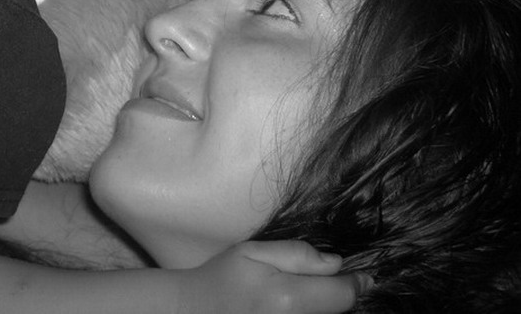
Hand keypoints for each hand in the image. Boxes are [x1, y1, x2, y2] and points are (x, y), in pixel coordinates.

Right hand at [178, 240, 371, 313]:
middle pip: (338, 311)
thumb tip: (338, 264)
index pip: (343, 294)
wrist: (194, 311)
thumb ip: (297, 254)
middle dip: (336, 295)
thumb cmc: (223, 277)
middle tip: (321, 281)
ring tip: (299, 293)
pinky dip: (311, 313)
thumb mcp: (255, 252)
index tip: (364, 275)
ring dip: (324, 307)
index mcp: (289, 298)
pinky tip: (291, 306)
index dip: (357, 282)